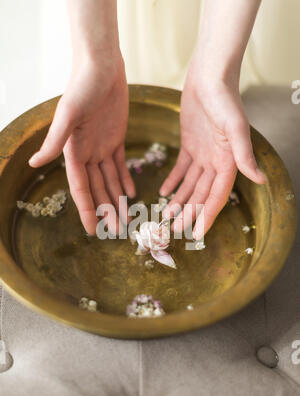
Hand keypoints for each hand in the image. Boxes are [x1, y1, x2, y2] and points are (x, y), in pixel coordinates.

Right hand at [29, 54, 134, 234]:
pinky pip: (121, 165)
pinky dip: (125, 179)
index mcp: (73, 151)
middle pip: (97, 188)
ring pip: (110, 180)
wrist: (102, 66)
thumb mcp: (68, 115)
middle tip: (115, 231)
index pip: (81, 188)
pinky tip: (131, 193)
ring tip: (126, 218)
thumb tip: (34, 162)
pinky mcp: (116, 138)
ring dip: (117, 198)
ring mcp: (102, 146)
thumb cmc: (82, 87)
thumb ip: (54, 141)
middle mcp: (87, 153)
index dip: (86, 209)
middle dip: (106, 210)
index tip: (93, 230)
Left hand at [160, 63, 265, 238]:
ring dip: (179, 200)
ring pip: (190, 185)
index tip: (197, 234)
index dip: (207, 215)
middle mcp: (216, 161)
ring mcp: (202, 153)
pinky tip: (164, 192)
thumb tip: (260, 180)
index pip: (217, 196)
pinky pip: (181, 168)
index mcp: (228, 161)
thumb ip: (244, 154)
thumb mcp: (234, 127)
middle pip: (201, 194)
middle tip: (173, 230)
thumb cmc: (224, 98)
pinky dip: (173, 181)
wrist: (209, 75)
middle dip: (189, 212)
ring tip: (166, 216)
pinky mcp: (189, 144)